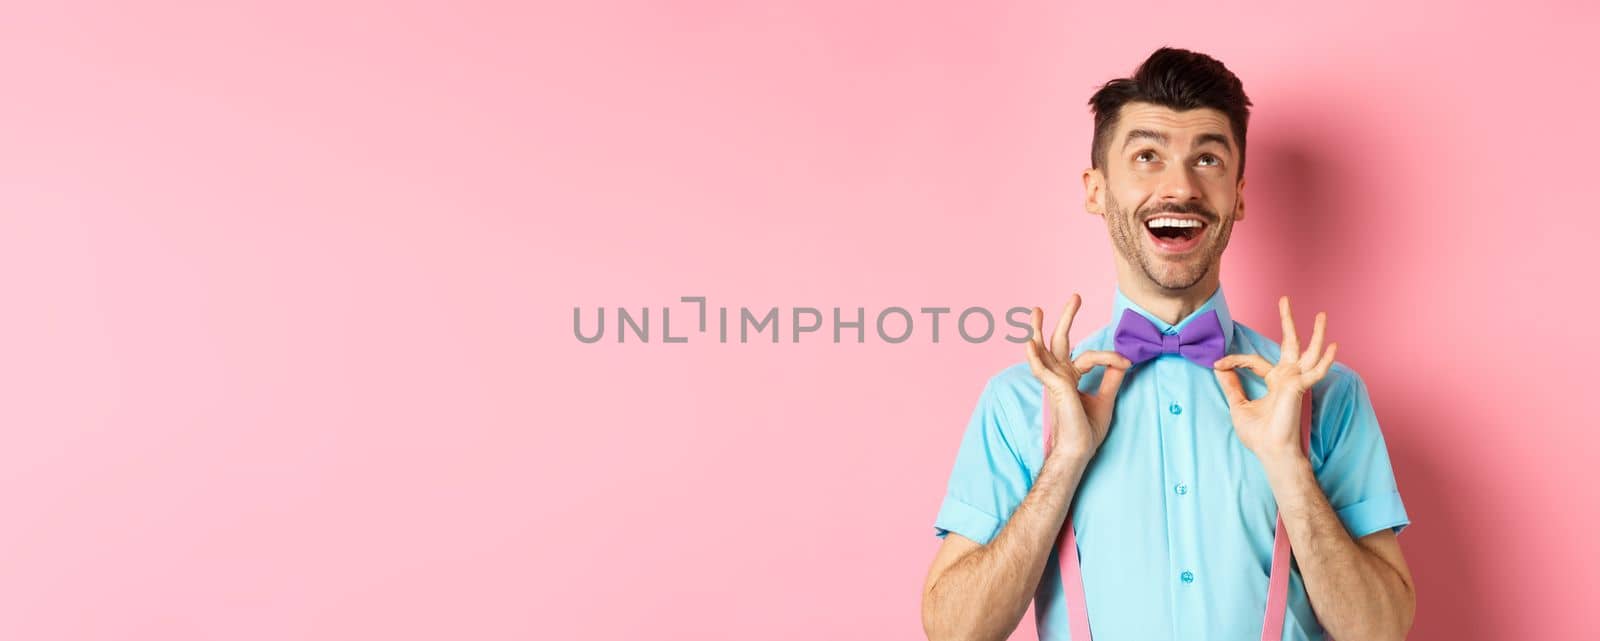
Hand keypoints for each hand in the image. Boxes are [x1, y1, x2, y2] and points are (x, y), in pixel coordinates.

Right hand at [1024, 294, 1132, 463]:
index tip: (1126, 361)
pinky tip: (1029, 343)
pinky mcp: (1054, 389)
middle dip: (1066, 318)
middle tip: (1075, 296)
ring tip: (1036, 310)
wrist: (1079, 451)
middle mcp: (1060, 376)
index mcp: (1070, 378)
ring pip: (1044, 350)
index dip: (1109, 356)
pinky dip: (1034, 356)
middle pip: (1059, 341)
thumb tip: (1123, 361)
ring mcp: (1054, 381)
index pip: (1088, 356)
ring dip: (1039, 329)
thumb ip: (1111, 379)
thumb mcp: (1105, 399)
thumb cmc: (1087, 430)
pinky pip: (1042, 369)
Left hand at [1212, 296, 1337, 461]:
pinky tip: (1333, 347)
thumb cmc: (1258, 434)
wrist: (1270, 451)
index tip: (1217, 364)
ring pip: (1309, 352)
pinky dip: (1325, 360)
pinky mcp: (1299, 388)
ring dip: (1316, 333)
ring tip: (1322, 315)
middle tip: (1285, 300)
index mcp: (1274, 382)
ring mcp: (1296, 382)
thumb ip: (1231, 385)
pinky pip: (1315, 372)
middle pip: (1289, 344)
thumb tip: (1218, 368)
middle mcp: (1287, 378)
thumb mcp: (1238, 405)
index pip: (1254, 361)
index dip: (1234, 360)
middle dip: (1288, 322)